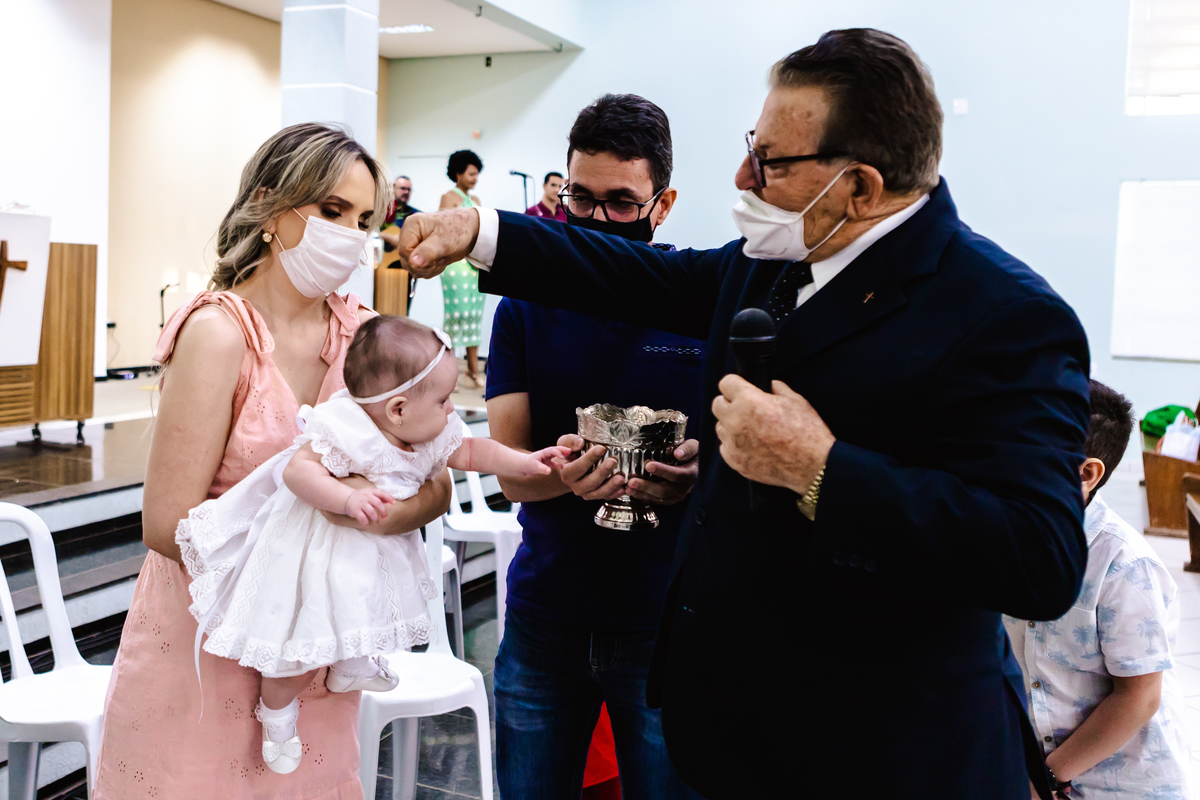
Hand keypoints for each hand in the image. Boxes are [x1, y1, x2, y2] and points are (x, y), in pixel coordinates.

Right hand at [343, 487, 394, 525]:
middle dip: (383, 511)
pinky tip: (367, 523)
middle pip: (378, 503)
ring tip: (376, 523)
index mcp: (371, 492)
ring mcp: (360, 503)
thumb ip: (380, 497)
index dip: (388, 497)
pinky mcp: (355, 510)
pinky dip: (365, 522)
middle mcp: (366, 497)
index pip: (381, 492)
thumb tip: (390, 501)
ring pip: (371, 511)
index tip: (393, 503)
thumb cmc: (362, 497)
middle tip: (384, 516)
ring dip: (375, 519)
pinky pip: (362, 517)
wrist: (346, 498)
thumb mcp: (370, 494)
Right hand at [397, 208, 480, 277]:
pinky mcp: (419, 253)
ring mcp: (414, 244)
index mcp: (411, 226)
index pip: (404, 251)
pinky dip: (430, 269)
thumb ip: (428, 252)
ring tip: (442, 257)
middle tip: (440, 257)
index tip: (433, 259)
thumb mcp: (444, 241)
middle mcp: (409, 235)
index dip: (417, 260)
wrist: (468, 230)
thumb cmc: (458, 229)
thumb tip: (413, 263)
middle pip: (406, 261)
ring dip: (429, 268)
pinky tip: (439, 260)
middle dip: (425, 266)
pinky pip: (418, 269)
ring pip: (412, 267)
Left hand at [521, 445, 572, 476]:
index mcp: (543, 453)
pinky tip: (562, 467)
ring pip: (556, 455)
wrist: (523, 467)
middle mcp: (546, 455)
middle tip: (570, 450)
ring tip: (569, 454)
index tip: (562, 456)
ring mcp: (547, 459)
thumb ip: (542, 469)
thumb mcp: (534, 467)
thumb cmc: (528, 464)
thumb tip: (549, 471)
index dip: (557, 452)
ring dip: (562, 455)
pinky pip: (554, 463)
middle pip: (555, 450)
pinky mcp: (547, 464)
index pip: (551, 450)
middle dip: (562, 450)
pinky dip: (558, 464)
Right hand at [553, 434, 625, 501]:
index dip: (590, 458)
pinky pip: (607, 497)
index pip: (578, 466)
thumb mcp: (565, 445)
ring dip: (611, 485)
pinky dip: (616, 493)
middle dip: (603, 472)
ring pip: (599, 492)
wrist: (570, 470)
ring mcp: (587, 493)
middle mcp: (576, 486)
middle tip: (613, 461)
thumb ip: (570, 442)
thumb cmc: (570, 455)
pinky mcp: (597, 496)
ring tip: (621, 477)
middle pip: (590, 482)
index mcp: (567, 473)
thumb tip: (580, 443)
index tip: (602, 448)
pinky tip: (623, 488)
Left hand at [627, 439, 699, 505]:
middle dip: (647, 486)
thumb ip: (687, 449)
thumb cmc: (692, 453)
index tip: (648, 465)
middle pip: (666, 490)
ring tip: (628, 488)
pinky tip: (633, 492)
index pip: (677, 475)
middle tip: (632, 481)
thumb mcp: (694, 446)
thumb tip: (678, 454)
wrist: (696, 465)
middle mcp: (686, 487)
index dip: (662, 471)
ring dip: (643, 493)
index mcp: (692, 473)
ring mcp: (679, 495)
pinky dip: (645, 497)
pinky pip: (658, 501)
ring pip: (660, 498)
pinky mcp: (672, 499)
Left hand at [711, 376, 833, 494]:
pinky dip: (734, 445)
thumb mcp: (795, 401)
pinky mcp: (734, 461)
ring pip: (720, 427)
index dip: (735, 384)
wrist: (812, 466)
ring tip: (751, 429)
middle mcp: (735, 420)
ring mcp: (732, 443)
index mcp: (748, 401)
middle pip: (717, 404)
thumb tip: (768, 385)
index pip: (726, 383)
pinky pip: (725, 447)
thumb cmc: (806, 432)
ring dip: (731, 425)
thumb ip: (776, 389)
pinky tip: (751, 446)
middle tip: (745, 408)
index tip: (740, 388)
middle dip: (729, 403)